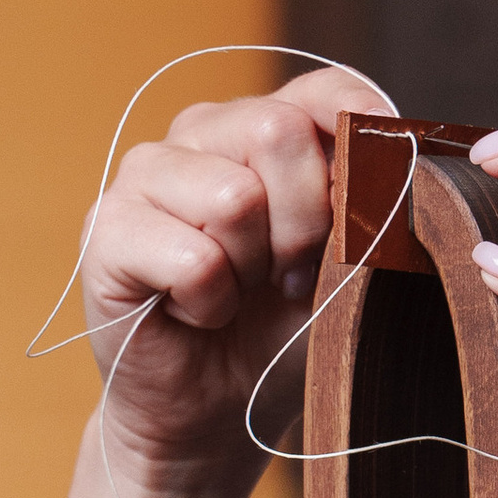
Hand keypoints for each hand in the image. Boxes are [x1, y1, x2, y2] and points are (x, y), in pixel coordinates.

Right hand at [78, 67, 389, 489]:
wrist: (220, 408)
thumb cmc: (285, 328)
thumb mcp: (346, 261)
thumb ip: (363, 202)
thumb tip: (389, 159)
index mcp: (267, 129)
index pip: (324, 90)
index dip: (360, 131)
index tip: (380, 189)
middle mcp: (203, 134)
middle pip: (277, 130)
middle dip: (306, 222)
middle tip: (290, 274)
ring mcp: (148, 174)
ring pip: (234, 197)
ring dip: (253, 268)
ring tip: (239, 291)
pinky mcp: (107, 229)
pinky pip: (192, 259)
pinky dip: (210, 303)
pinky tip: (197, 312)